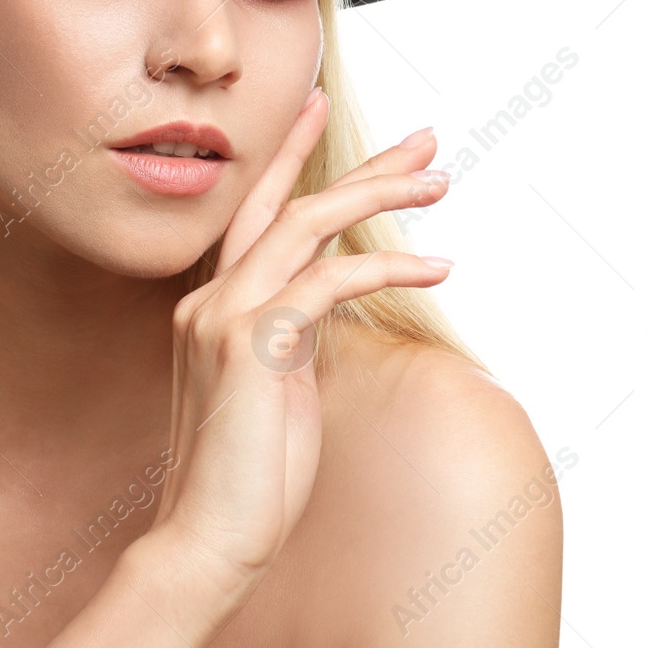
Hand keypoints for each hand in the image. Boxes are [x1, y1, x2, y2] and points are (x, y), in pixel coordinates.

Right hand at [146, 90, 453, 597]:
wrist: (209, 539)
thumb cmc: (249, 475)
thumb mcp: (277, 387)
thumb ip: (293, 332)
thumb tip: (331, 293)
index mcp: (211, 307)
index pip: (254, 213)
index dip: (291, 157)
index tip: (323, 109)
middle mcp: (209, 299)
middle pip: (286, 203)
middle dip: (358, 165)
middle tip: (424, 139)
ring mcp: (223, 316)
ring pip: (305, 225)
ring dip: (378, 196)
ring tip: (439, 182)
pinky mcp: (254, 344)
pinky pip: (329, 282)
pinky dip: (386, 265)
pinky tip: (436, 264)